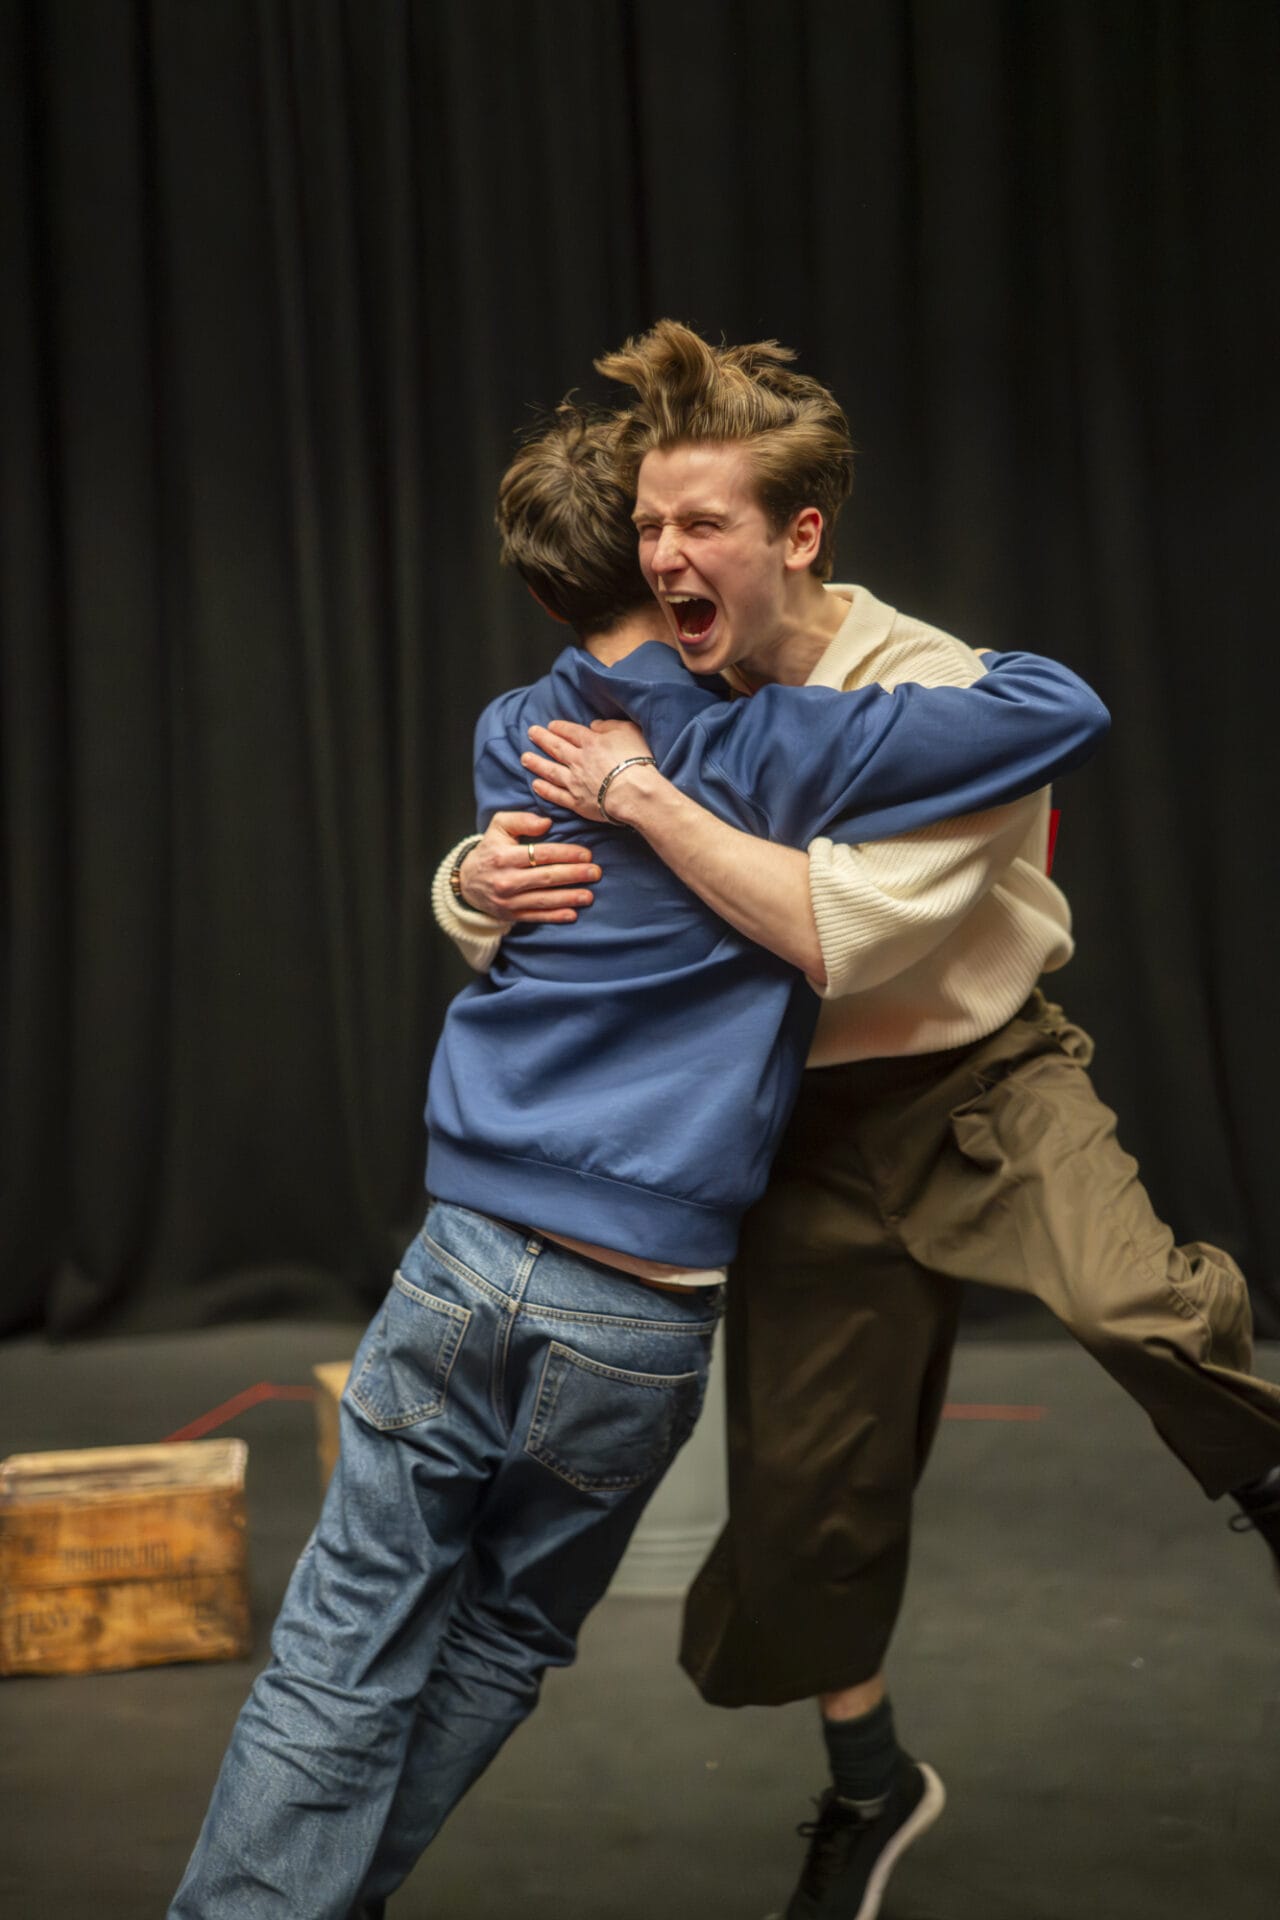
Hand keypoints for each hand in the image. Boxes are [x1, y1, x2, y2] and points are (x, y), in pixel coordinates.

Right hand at [455, 812, 599, 923]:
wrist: (467, 882)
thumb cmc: (490, 850)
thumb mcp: (498, 827)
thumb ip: (521, 820)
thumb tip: (547, 823)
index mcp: (504, 857)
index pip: (540, 854)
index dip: (566, 854)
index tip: (586, 854)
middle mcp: (506, 880)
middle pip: (546, 877)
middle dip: (574, 875)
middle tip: (595, 872)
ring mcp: (508, 901)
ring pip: (543, 899)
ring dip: (569, 898)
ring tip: (590, 895)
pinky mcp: (511, 915)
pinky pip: (536, 916)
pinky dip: (555, 916)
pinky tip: (572, 914)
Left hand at [522, 717, 655, 823]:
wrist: (635, 793)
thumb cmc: (637, 761)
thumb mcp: (629, 732)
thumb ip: (609, 726)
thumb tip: (594, 725)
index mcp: (591, 742)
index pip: (571, 732)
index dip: (559, 728)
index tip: (551, 726)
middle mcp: (578, 760)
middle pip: (556, 747)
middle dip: (542, 739)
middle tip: (530, 733)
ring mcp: (575, 782)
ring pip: (550, 770)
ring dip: (536, 763)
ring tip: (524, 758)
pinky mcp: (577, 803)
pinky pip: (556, 795)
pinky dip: (545, 790)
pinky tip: (536, 785)